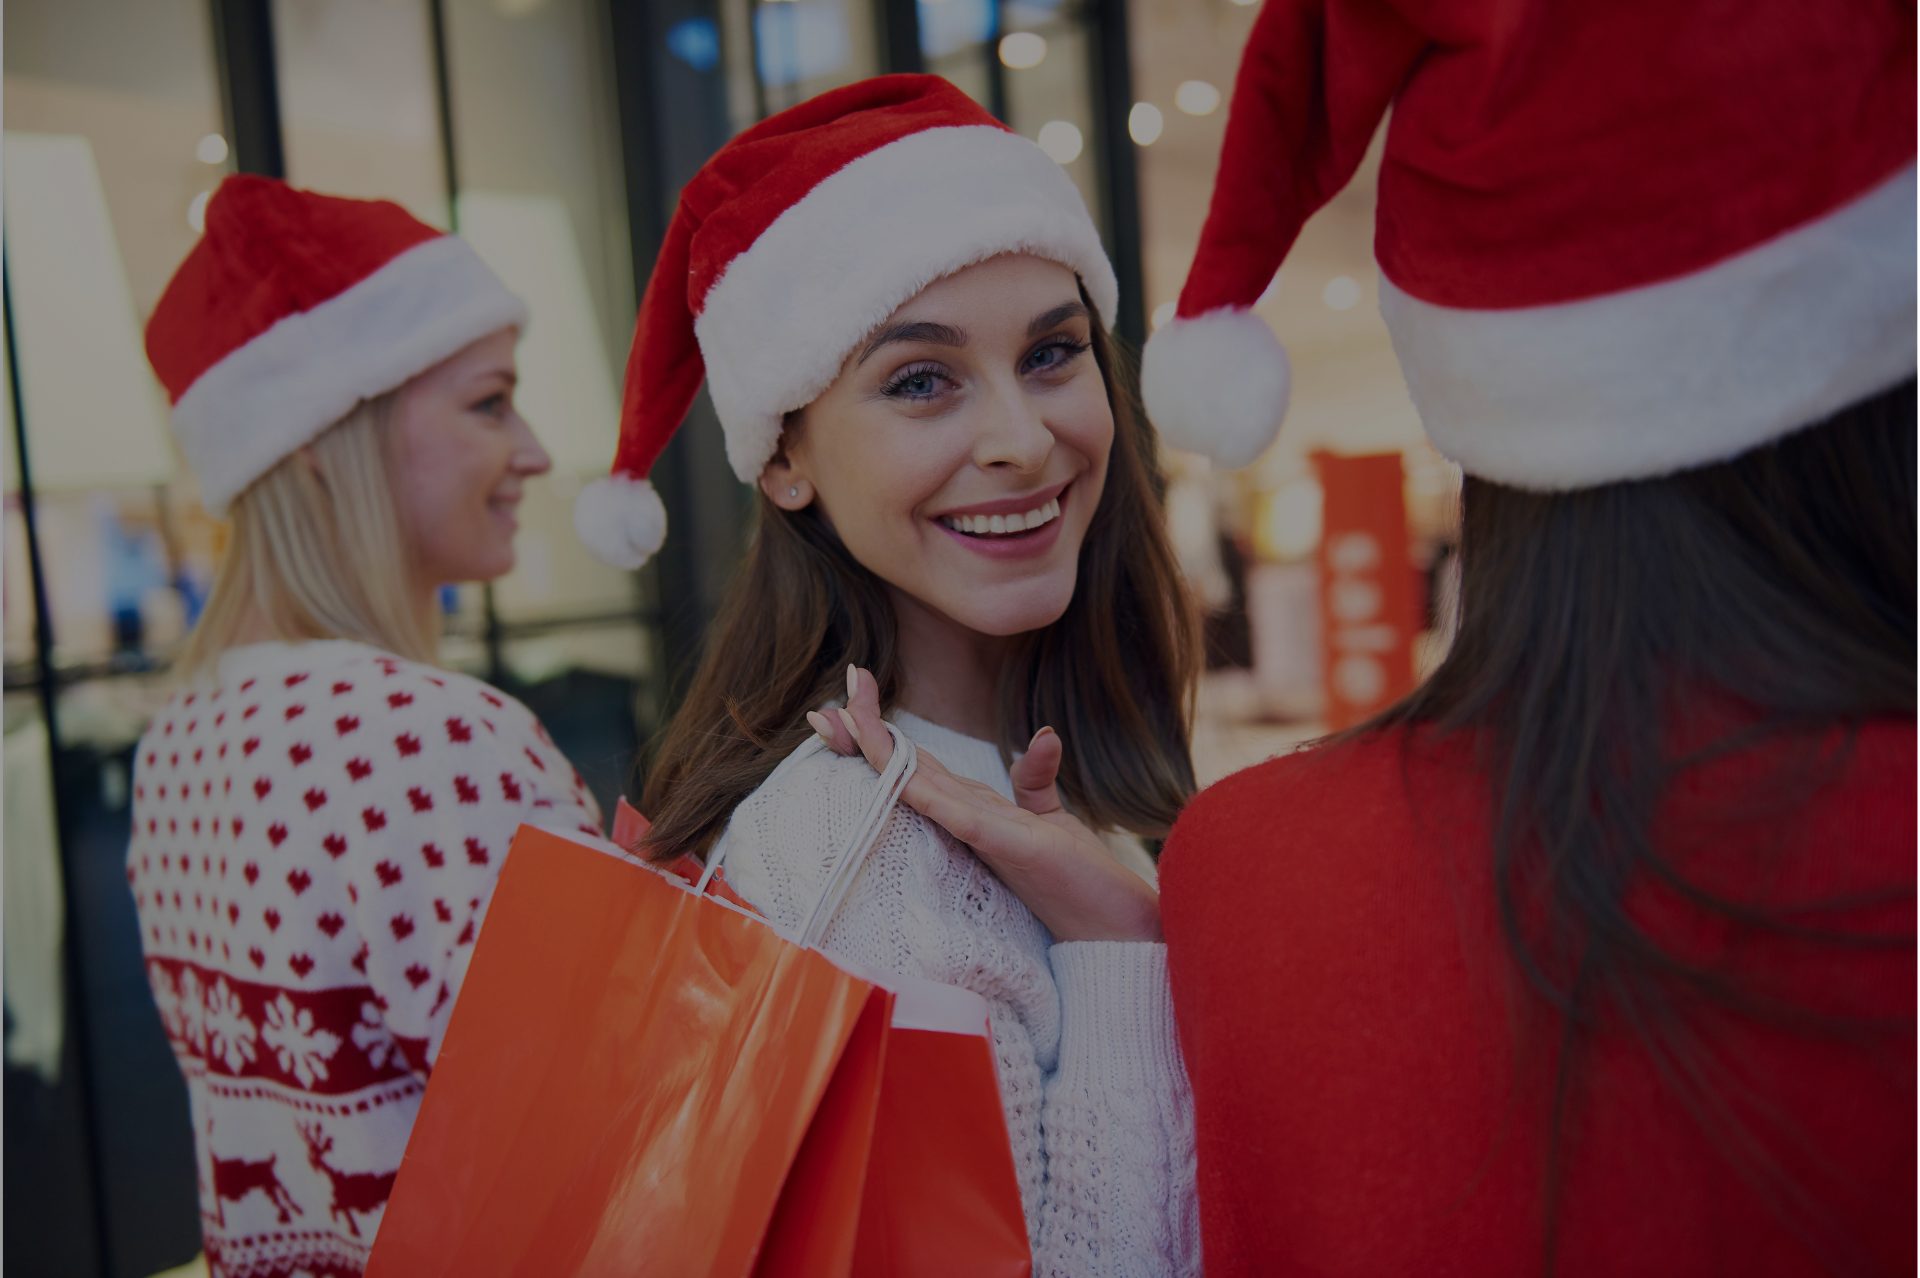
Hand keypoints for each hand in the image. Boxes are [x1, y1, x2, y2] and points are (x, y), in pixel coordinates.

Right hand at [807, 667, 1161, 943]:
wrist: (1112, 929)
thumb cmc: (1077, 883)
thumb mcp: (1050, 819)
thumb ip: (1035, 779)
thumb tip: (1041, 732)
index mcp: (971, 812)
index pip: (917, 767)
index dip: (881, 735)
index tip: (849, 698)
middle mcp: (965, 822)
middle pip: (904, 771)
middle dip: (864, 737)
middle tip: (821, 708)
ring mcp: (979, 836)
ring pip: (917, 786)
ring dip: (880, 752)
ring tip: (843, 717)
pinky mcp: (1004, 846)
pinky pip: (954, 814)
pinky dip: (923, 792)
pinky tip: (896, 772)